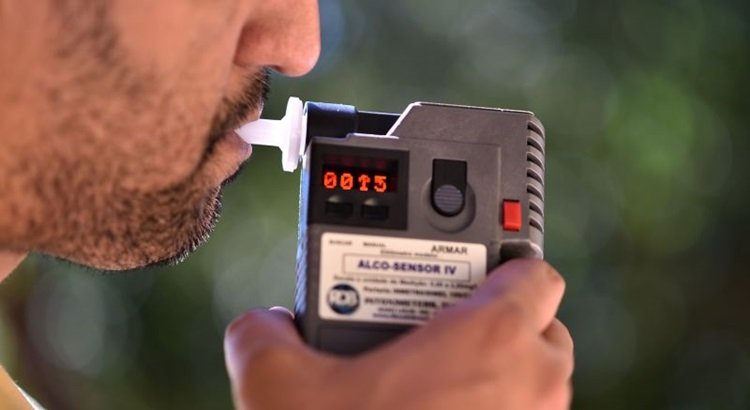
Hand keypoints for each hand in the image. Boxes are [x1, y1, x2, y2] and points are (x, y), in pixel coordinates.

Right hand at [224, 259, 572, 409]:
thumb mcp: (279, 388)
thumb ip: (262, 336)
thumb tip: (261, 326)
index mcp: (490, 339)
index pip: (535, 273)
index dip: (507, 267)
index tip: (478, 277)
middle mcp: (532, 385)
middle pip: (544, 329)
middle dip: (505, 327)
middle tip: (450, 336)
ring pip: (542, 383)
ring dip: (506, 377)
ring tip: (442, 385)